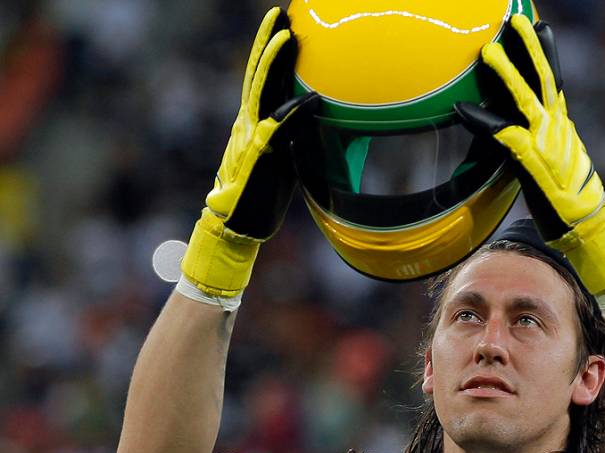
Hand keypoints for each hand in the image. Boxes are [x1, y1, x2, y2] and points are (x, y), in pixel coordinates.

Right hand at [181, 7, 317, 297]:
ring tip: (288, 37)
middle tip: (280, 13)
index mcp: (254, 122)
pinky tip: (311, 99)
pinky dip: (295, 113)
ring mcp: (252, 137)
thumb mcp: (282, 159)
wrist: (236, 225)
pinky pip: (278, 129)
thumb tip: (314, 122)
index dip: (272, 51)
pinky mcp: (261, 157)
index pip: (263, 79)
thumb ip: (291, 138)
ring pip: (263, 92)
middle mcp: (249, 123)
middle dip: (269, 42)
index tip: (283, 26)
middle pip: (259, 74)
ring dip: (275, 63)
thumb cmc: (260, 195)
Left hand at [455, 14, 604, 295]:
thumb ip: (546, 141)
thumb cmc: (570, 198)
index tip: (542, 28)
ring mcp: (545, 142)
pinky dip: (482, 120)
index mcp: (562, 125)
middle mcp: (556, 127)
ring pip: (523, 98)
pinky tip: (462, 109)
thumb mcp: (561, 161)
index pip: (553, 81)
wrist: (587, 224)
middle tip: (516, 21)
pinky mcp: (531, 161)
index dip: (547, 53)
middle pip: (541, 78)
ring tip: (487, 51)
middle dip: (529, 48)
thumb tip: (533, 132)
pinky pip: (502, 135)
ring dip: (505, 74)